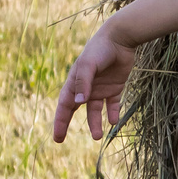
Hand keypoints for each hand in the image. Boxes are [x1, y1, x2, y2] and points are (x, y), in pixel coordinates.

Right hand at [52, 24, 138, 142]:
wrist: (120, 38)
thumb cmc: (100, 49)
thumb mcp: (88, 65)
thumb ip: (83, 83)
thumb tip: (78, 103)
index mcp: (74, 82)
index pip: (64, 105)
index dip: (60, 121)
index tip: (57, 137)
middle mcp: (85, 87)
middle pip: (74, 109)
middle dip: (66, 123)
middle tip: (61, 139)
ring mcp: (100, 88)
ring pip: (94, 110)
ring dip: (94, 123)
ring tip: (98, 136)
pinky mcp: (114, 86)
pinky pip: (112, 104)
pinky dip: (113, 113)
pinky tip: (114, 122)